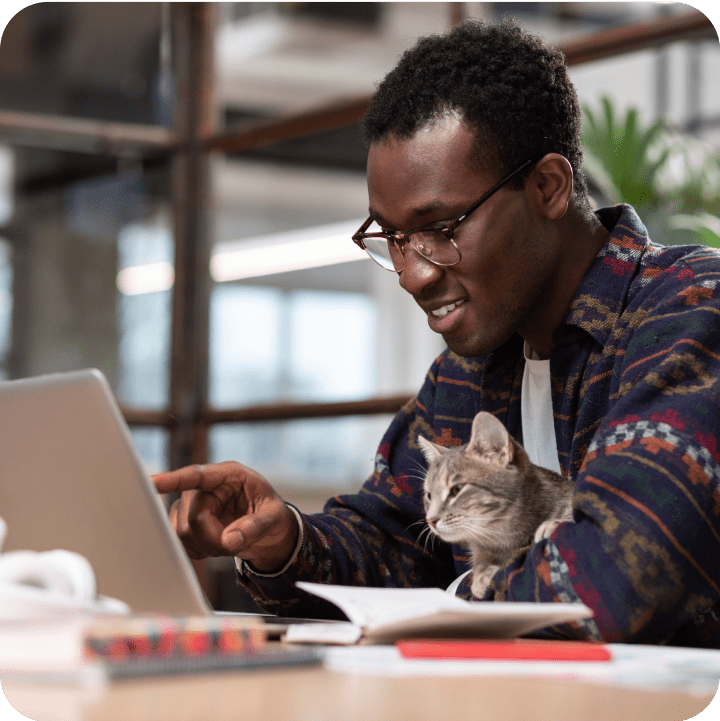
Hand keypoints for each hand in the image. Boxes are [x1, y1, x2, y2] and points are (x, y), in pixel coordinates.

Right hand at [151, 461, 298, 572]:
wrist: (267, 528)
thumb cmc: (271, 514)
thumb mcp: (274, 517)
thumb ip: (255, 527)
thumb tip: (230, 540)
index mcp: (228, 475)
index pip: (196, 476)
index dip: (173, 480)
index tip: (150, 482)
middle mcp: (205, 487)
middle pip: (191, 518)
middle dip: (213, 538)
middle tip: (235, 543)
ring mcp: (191, 504)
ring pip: (181, 533)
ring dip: (206, 546)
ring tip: (229, 542)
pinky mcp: (184, 521)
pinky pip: (180, 543)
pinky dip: (199, 552)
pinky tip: (215, 546)